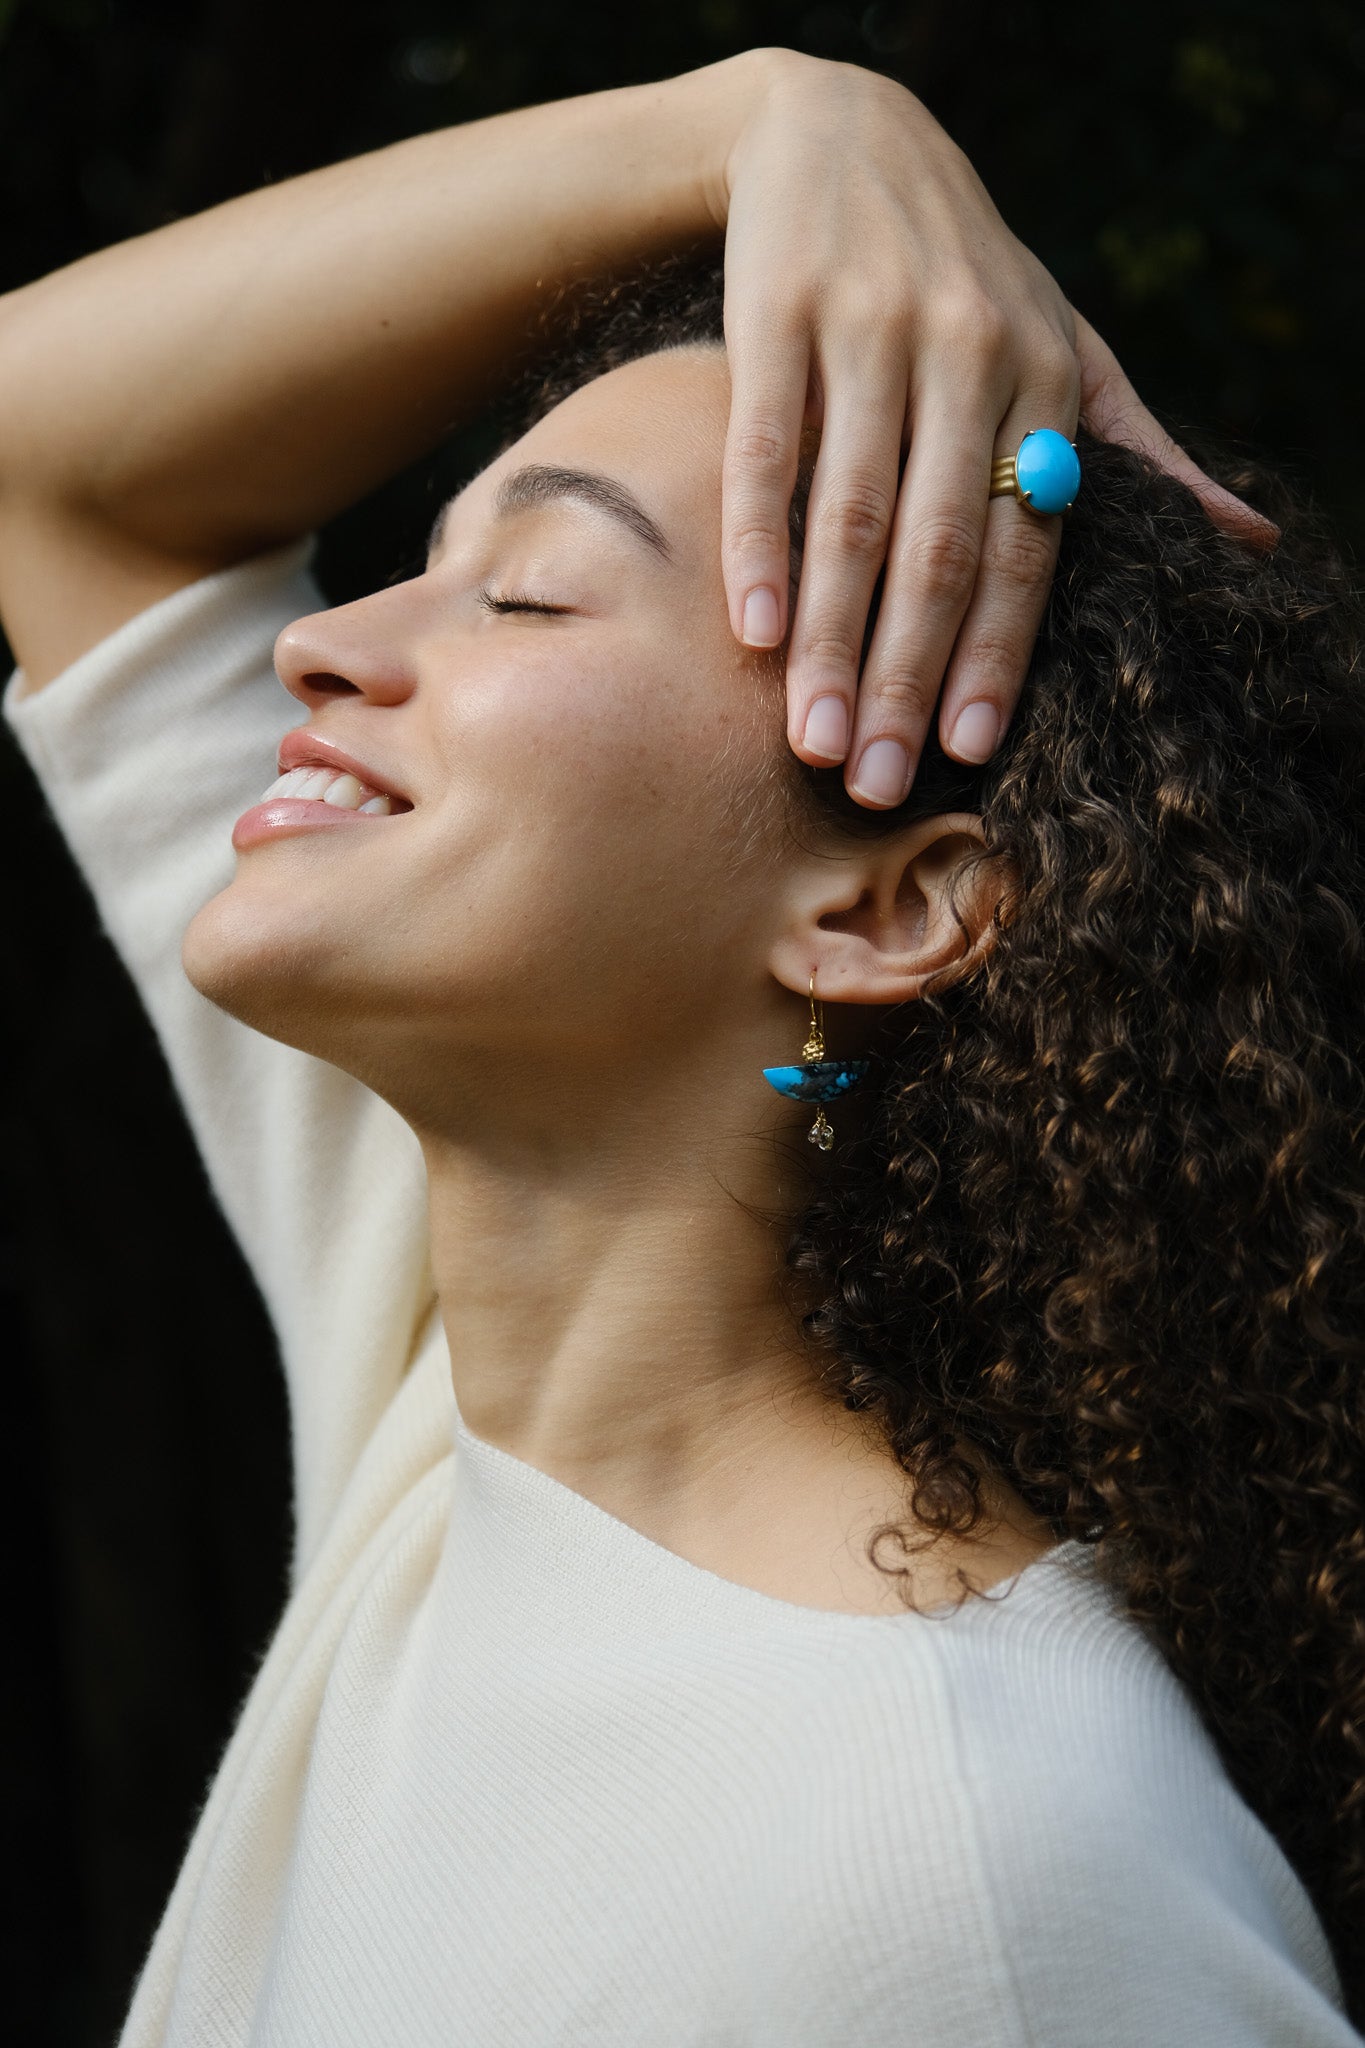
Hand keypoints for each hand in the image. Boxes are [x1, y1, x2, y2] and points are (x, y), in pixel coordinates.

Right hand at [713, 54, 1276, 807]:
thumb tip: (1252, 540)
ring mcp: (869, 328)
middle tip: (874, 782)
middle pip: (937, 546)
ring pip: (851, 512)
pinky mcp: (775, 311)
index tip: (965, 751)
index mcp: (1040, 379)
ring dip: (832, 639)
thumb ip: (1138, 449)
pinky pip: (767, 448)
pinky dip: (757, 542)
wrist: (840, 132)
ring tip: (812, 740)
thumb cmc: (964, 272)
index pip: (1027, 543)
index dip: (996, 653)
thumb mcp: (1064, 344)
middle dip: (907, 676)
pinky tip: (752, 630)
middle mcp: (965, 352)